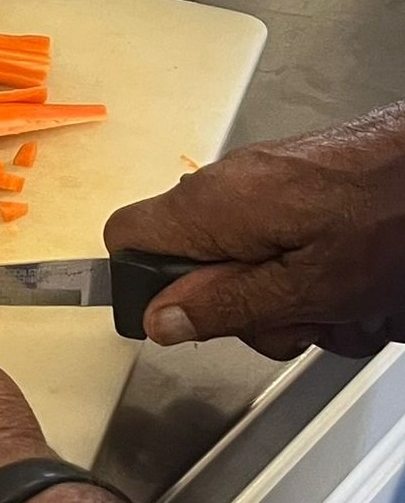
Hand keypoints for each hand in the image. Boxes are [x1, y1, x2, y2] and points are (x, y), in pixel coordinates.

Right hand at [105, 104, 404, 358]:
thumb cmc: (385, 220)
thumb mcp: (305, 289)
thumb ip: (224, 306)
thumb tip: (157, 319)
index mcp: (207, 206)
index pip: (123, 240)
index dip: (144, 285)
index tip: (192, 315)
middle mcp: (222, 185)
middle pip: (190, 261)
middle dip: (239, 307)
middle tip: (294, 320)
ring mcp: (260, 181)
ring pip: (242, 259)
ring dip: (287, 298)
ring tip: (343, 307)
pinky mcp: (294, 182)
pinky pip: (278, 241)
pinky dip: (311, 271)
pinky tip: (355, 284)